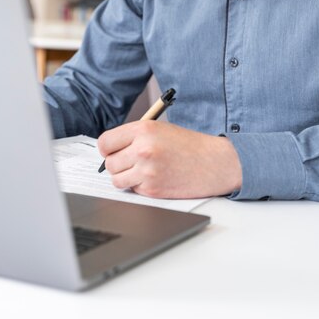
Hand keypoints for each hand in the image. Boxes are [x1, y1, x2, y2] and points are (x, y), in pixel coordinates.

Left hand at [97, 120, 241, 198]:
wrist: (213, 162)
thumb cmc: (187, 145)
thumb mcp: (158, 129)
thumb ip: (133, 136)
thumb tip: (109, 150)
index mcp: (142, 130)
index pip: (105, 142)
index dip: (107, 149)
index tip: (112, 151)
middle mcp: (142, 149)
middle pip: (109, 163)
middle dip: (117, 164)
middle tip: (131, 162)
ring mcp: (147, 171)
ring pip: (117, 179)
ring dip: (126, 177)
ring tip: (142, 170)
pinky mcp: (153, 189)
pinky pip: (133, 190)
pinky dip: (140, 186)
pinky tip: (156, 178)